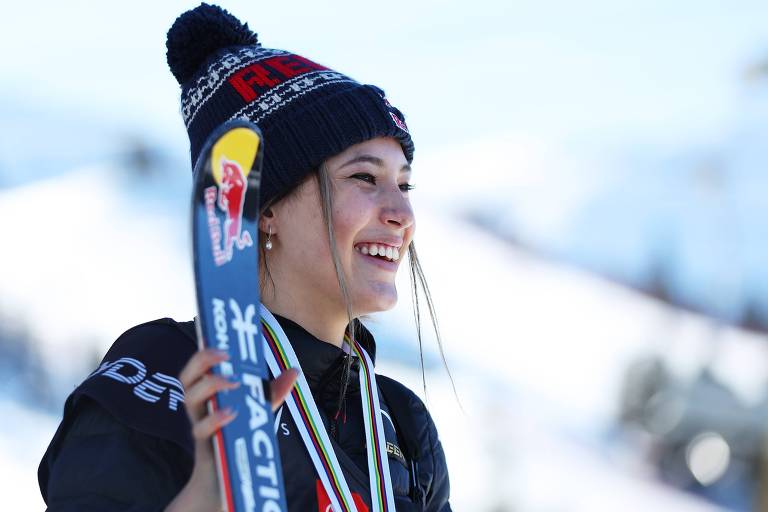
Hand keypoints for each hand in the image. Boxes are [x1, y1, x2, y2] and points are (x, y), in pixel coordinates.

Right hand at [164, 349, 297, 511]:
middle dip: (203, 361)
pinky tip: (231, 414)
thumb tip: (294, 371)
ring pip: (190, 400)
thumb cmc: (237, 441)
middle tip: (224, 354)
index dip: (204, 350)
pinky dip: (216, 420)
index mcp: (208, 395)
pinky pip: (202, 431)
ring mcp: (199, 426)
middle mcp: (199, 408)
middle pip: (187, 378)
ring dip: (210, 386)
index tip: (221, 337)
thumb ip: (271, 393)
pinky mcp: (205, 446)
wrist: (222, 484)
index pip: (199, 367)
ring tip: (231, 382)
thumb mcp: (257, 414)